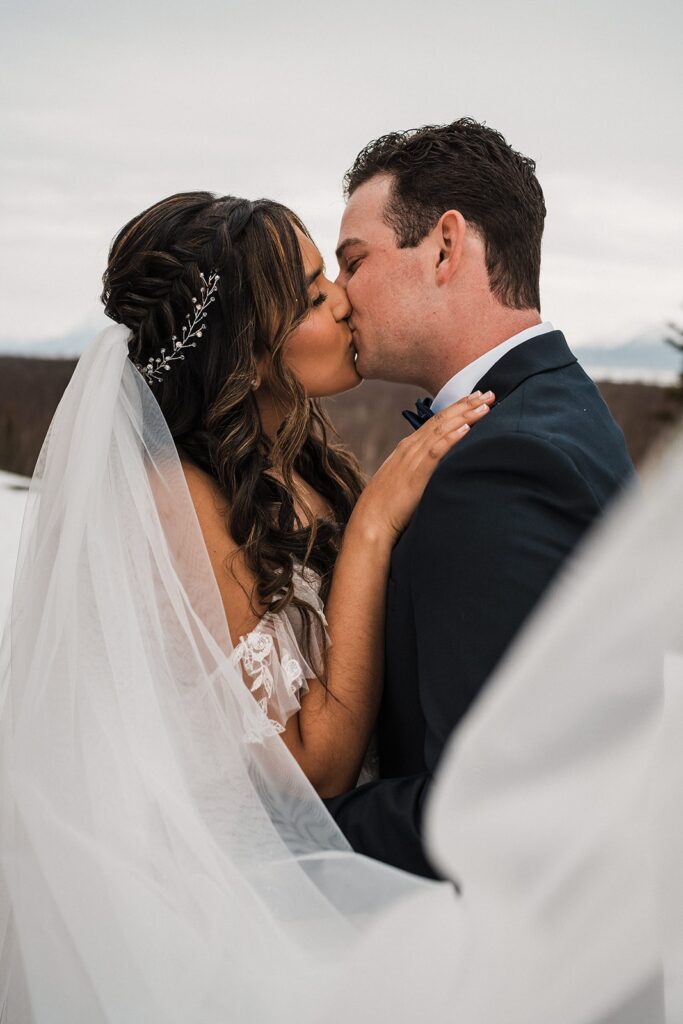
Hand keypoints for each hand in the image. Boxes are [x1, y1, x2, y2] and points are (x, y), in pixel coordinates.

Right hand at [352, 391, 493, 544]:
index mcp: (408, 447)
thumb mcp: (405, 479)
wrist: (371, 520)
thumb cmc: (388, 504)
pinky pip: (436, 451)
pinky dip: (451, 437)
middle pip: (442, 419)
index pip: (436, 421)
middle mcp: (411, 447)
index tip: (475, 398)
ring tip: (485, 406)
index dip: (457, 407)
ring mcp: (412, 459)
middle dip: (467, 405)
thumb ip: (420, 468)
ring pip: (442, 430)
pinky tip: (466, 428)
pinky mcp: (416, 474)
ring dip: (465, 416)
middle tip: (489, 393)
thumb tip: (439, 466)